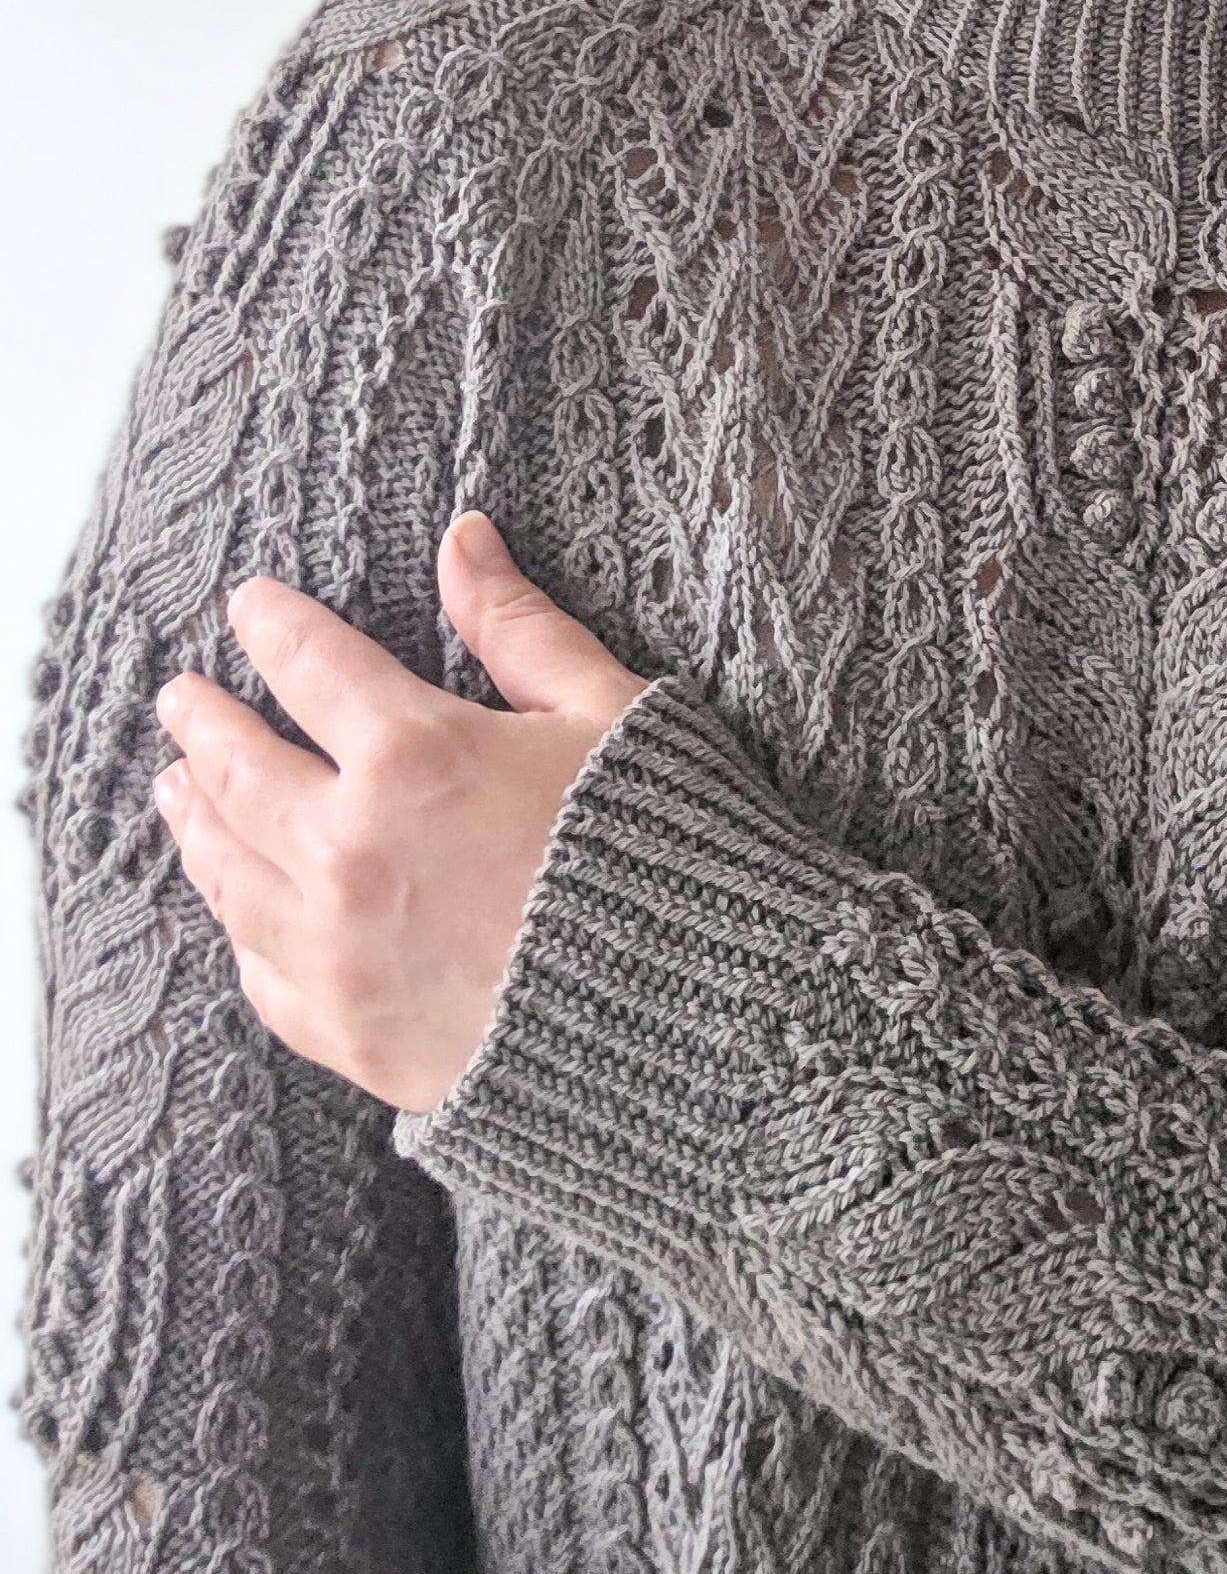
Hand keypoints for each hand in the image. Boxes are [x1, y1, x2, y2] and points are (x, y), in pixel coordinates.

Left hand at [150, 511, 651, 1110]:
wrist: (702, 1025)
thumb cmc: (669, 855)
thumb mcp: (609, 714)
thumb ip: (520, 628)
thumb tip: (462, 538)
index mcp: (414, 755)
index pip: (308, 665)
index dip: (271, 626)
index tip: (248, 607)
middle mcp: (350, 851)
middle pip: (239, 767)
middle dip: (204, 721)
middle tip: (182, 697)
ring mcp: (338, 951)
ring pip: (227, 870)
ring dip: (195, 818)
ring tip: (177, 789)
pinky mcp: (350, 1035)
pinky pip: (262, 973)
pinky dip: (241, 928)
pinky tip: (237, 909)